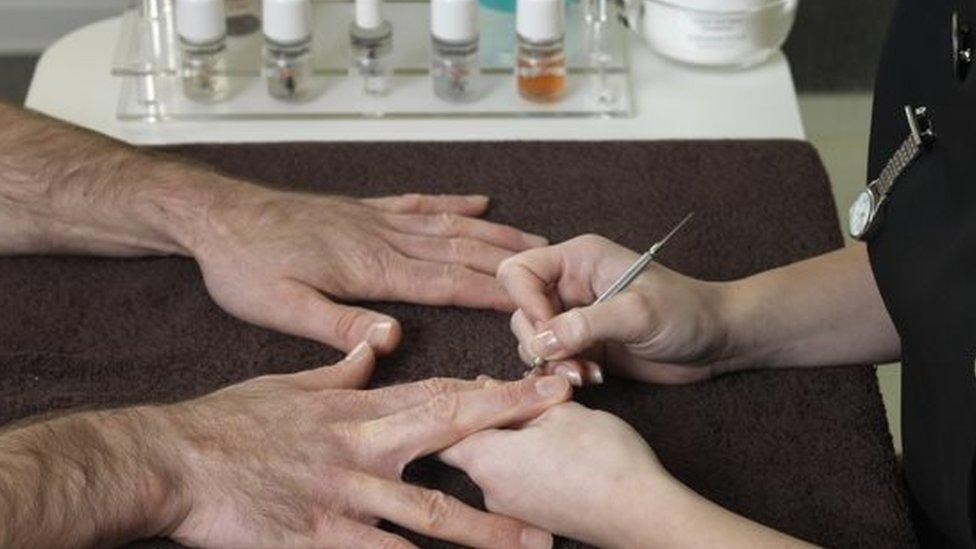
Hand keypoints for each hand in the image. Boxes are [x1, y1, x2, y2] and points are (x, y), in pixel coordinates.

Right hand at [151, 343, 570, 547]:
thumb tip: (376, 345)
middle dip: (512, 424)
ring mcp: (345, 493)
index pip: (440, 391)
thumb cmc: (230, 422)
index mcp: (358, 407)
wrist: (173, 460)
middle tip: (569, 420)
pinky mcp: (320, 536)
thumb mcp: (290, 382)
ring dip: (488, 527)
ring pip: (430, 511)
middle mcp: (363, 445)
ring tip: (538, 543)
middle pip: (451, 431)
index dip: (496, 388)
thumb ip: (341, 366)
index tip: (544, 381)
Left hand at [193, 185, 547, 353]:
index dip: (492, 294)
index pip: (446, 283)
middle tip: (554, 266)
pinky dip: (451, 201)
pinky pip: (417, 203)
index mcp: (371, 269)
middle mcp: (383, 239)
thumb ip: (338, 324)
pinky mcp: (362, 209)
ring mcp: (375, 219)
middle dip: (509, 261)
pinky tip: (476, 200)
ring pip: (448, 225)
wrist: (216, 215)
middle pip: (460, 250)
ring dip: (493, 232)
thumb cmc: (244, 266)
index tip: (533, 301)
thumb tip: (393, 339)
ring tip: (533, 238)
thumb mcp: (281, 308)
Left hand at [442, 402, 669, 547]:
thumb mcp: (561, 410)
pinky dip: (526, 461)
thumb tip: (498, 388)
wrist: (642, 514)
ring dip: (510, 440)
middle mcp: (488, 490)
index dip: (465, 398)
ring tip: (542, 417)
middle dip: (490, 418)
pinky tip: (552, 446)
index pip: (449, 424)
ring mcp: (511, 509)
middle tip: (517, 393)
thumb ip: (522, 398)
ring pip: (496, 464)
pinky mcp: (534, 518)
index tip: (485, 380)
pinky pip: (516, 482)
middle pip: (470, 445)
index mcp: (486, 459)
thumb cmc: (603, 460)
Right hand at [498, 234, 737, 385]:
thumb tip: (540, 341)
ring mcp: (575, 317)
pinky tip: (593, 379)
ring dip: (552, 363)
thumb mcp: (638, 314)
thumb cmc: (687, 312)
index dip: (525, 302)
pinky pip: (551, 361)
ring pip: (532, 340)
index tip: (548, 331)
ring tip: (586, 373)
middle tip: (571, 361)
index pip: (519, 272)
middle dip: (540, 342)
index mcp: (578, 260)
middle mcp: (570, 286)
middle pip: (519, 310)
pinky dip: (563, 374)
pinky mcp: (583, 346)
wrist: (716, 341)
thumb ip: (586, 324)